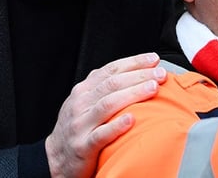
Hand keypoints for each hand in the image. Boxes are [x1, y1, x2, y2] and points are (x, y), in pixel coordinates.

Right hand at [45, 53, 166, 177]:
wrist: (57, 158)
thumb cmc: (79, 127)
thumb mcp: (86, 102)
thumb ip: (106, 87)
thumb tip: (138, 71)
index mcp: (84, 90)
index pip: (111, 70)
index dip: (134, 62)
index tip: (154, 59)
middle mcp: (81, 103)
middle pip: (112, 84)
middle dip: (139, 76)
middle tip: (160, 73)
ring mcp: (81, 124)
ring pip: (108, 104)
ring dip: (133, 94)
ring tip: (153, 88)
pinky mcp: (83, 146)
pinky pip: (101, 134)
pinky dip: (116, 126)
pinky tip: (132, 119)